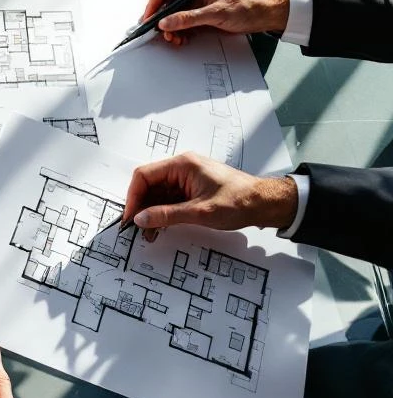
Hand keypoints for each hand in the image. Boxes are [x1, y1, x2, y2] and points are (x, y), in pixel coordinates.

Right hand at [122, 152, 297, 238]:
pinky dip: (163, 212)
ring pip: (158, 193)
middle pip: (149, 184)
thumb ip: (167, 215)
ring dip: (151, 212)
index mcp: (182, 165)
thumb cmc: (238, 202)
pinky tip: (161, 226)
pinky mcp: (192, 188)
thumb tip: (140, 218)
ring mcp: (187, 178)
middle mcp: (182, 168)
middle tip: (139, 229)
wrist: (265, 204)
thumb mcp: (200, 212)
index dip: (133, 197)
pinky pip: (170, 198)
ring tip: (150, 232)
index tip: (131, 217)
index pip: (144, 175)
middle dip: (141, 206)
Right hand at [141, 0, 289, 45]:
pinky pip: (181, 24)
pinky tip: (182, 39)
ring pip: (172, 16)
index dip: (153, 3)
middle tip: (161, 34)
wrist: (264, 15)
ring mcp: (195, 3)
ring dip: (170, 29)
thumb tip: (164, 23)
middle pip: (166, 3)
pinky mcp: (199, 15)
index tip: (149, 19)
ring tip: (174, 39)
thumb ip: (188, 18)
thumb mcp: (216, 12)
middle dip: (161, 20)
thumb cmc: (245, 6)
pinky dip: (178, 33)